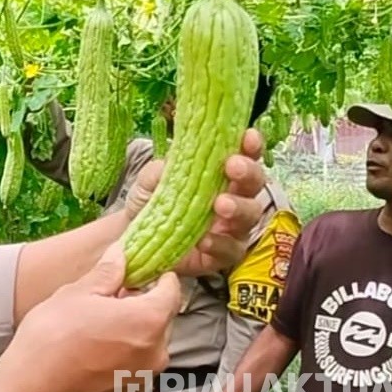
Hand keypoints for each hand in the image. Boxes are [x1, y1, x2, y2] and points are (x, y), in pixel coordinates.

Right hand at [0, 241, 181, 391]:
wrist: (31, 391)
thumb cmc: (51, 341)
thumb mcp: (77, 293)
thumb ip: (107, 272)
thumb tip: (120, 255)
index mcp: (148, 321)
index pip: (172, 290)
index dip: (157, 275)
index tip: (143, 270)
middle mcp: (154, 353)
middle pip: (160, 318)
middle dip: (139, 304)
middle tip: (108, 298)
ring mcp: (142, 378)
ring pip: (146, 343)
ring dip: (129, 331)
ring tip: (94, 326)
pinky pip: (133, 366)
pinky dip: (120, 355)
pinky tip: (91, 350)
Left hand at [124, 128, 266, 276]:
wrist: (137, 238)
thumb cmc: (152, 201)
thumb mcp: (149, 180)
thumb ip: (160, 169)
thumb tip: (171, 162)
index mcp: (220, 173)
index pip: (244, 155)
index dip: (251, 145)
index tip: (248, 136)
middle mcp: (234, 197)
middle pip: (255, 184)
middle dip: (248, 173)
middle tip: (232, 167)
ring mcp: (232, 228)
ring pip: (250, 216)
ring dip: (238, 208)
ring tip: (220, 204)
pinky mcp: (223, 254)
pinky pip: (231, 250)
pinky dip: (220, 244)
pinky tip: (205, 240)